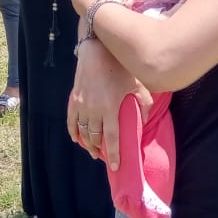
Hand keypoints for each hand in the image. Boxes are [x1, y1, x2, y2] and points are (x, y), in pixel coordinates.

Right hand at [66, 38, 152, 168]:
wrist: (96, 51)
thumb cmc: (119, 67)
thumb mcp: (137, 84)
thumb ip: (145, 103)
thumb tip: (145, 120)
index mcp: (110, 108)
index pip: (112, 138)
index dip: (113, 154)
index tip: (115, 167)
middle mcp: (94, 110)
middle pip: (94, 138)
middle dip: (98, 150)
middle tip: (103, 156)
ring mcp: (82, 105)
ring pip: (82, 131)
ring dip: (87, 143)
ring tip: (92, 150)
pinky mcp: (74, 99)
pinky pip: (71, 121)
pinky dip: (73, 132)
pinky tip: (76, 138)